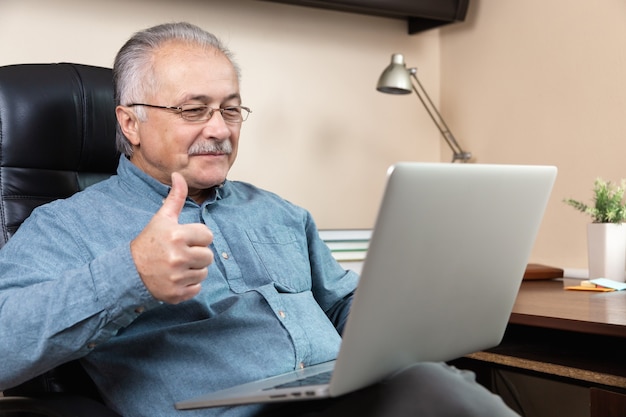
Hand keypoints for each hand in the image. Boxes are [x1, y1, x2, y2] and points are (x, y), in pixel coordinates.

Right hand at [131, 172, 213, 303]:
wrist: (129, 271)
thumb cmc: (149, 242)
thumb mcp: (162, 219)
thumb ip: (175, 198)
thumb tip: (179, 175)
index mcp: (177, 235)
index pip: (208, 235)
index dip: (197, 237)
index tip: (184, 239)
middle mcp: (178, 256)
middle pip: (209, 256)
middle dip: (197, 254)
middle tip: (181, 253)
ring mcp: (177, 277)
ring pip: (204, 272)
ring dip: (194, 269)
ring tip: (178, 265)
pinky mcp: (176, 293)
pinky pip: (197, 288)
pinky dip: (189, 285)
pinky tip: (176, 278)